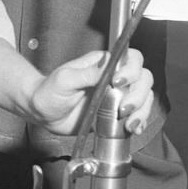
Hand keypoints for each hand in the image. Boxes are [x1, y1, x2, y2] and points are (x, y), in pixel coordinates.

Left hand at [28, 49, 154, 136]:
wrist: (43, 114)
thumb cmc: (50, 91)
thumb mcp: (65, 79)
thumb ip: (87, 73)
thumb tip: (107, 65)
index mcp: (104, 64)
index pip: (131, 59)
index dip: (131, 70)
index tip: (117, 83)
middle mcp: (114, 78)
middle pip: (143, 78)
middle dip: (138, 95)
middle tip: (122, 109)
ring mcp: (116, 97)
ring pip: (144, 97)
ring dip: (142, 111)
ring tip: (129, 124)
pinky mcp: (115, 115)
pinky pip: (136, 115)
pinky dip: (140, 122)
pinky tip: (133, 129)